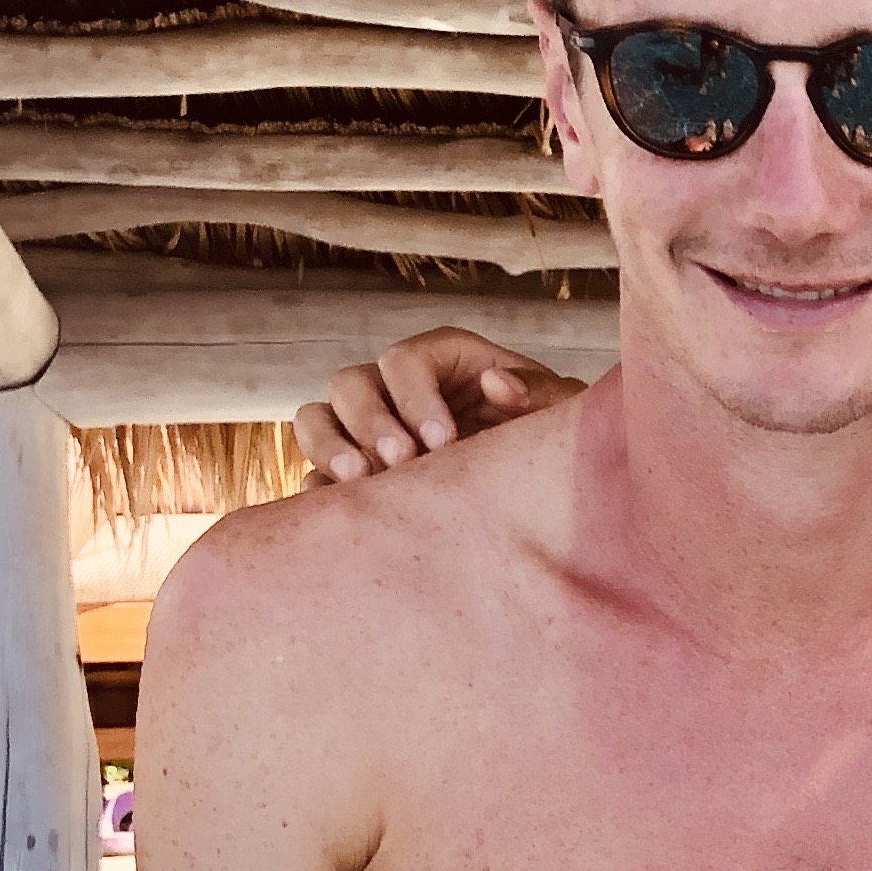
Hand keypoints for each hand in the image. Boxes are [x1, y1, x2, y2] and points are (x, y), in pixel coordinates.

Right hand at [293, 329, 584, 484]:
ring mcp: (365, 430)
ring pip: (315, 418)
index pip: (404, 359)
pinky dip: (317, 489)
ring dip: (329, 447)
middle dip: (369, 421)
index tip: (444, 441)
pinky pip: (311, 475)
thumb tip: (496, 384)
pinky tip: (342, 511)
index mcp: (441, 361)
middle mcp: (393, 389)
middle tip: (401, 461)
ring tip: (361, 481)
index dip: (415, 395)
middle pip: (349, 383)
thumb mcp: (559, 413)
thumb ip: (539, 394)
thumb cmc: (548, 440)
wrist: (536, 494)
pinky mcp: (350, 474)